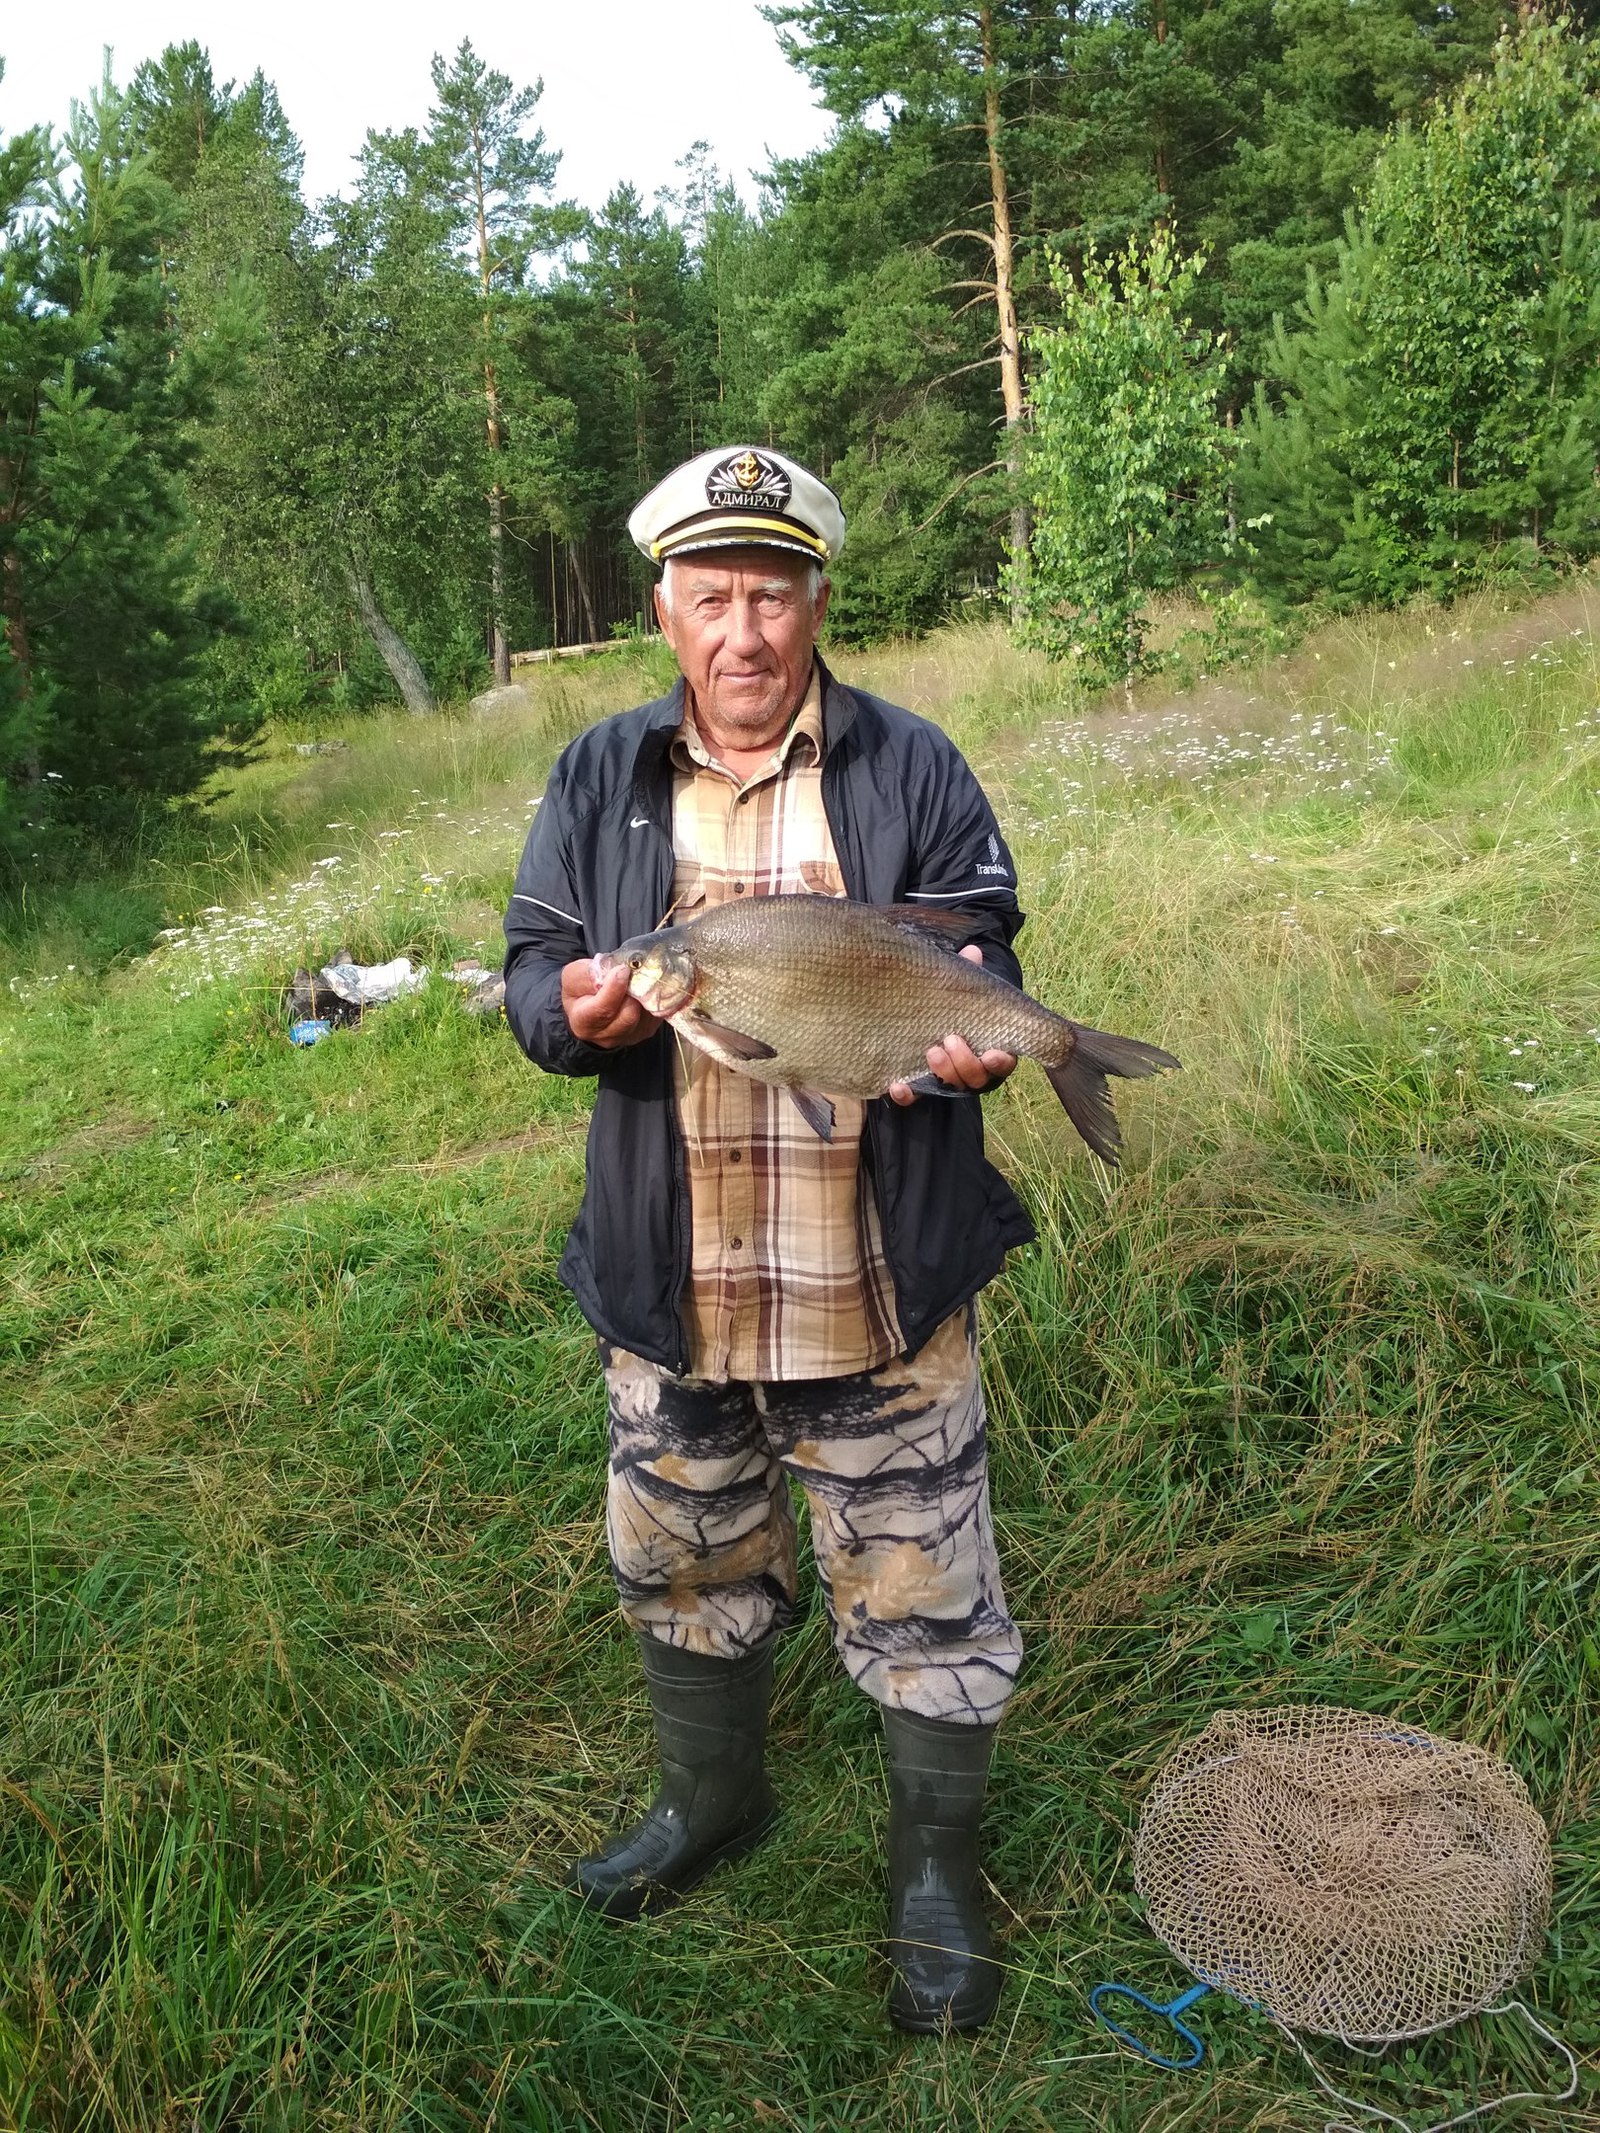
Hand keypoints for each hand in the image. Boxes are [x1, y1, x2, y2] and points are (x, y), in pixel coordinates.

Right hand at [561, 957, 661, 1049]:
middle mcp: (607, 1036)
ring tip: (637, 977)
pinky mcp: (647, 1031)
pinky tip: (644, 987)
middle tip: (633, 970)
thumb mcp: (574, 976)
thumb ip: (589, 974)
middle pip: (629, 1015)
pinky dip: (653, 997)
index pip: (601, 1011)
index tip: (622, 970)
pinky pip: (656, 1012)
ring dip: (646, 992)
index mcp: (584, 1024)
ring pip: (646, 1013)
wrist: (590, 1004)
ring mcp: (630, 1037)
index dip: (614, 990)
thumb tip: (615, 971)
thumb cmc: (581, 990)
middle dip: (633, 990)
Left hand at [888, 945, 1017, 1104]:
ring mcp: (944, 1080)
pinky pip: (914, 1097)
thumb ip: (967, 974)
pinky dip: (907, 1095)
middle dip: (965, 1062)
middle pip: (975, 1079)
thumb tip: (972, 951)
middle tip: (951, 1039)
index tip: (992, 1052)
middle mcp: (969, 1069)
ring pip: (951, 1088)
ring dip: (943, 1072)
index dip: (1000, 1062)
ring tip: (931, 1050)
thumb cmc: (950, 1003)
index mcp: (988, 1048)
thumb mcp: (959, 988)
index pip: (1002, 1063)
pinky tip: (898, 1085)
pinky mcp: (918, 1086)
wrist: (919, 1013)